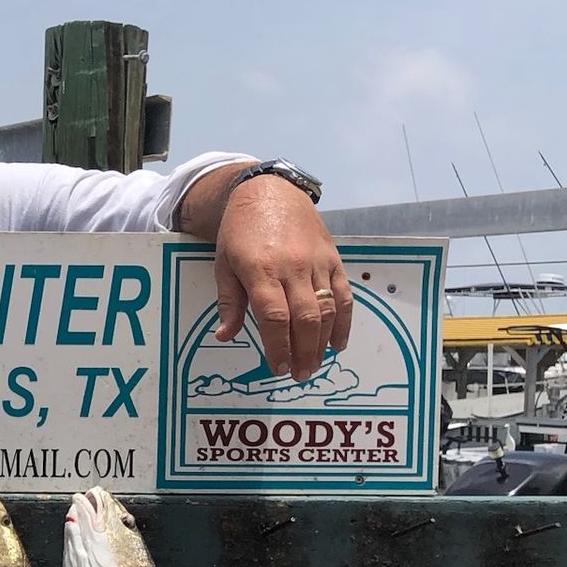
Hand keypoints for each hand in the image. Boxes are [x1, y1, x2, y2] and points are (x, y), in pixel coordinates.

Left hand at [213, 178, 351, 380]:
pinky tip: (338, 342)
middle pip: (304, 317)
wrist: (270, 191)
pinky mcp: (333, 258)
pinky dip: (344, 320)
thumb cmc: (240, 231)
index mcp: (261, 270)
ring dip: (323, 342)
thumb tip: (225, 336)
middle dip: (304, 351)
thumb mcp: (223, 264)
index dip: (278, 346)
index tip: (278, 368)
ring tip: (316, 364)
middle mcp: (292, 267)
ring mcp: (316, 262)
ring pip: (327, 308)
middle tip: (300, 374)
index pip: (274, 317)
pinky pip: (344, 294)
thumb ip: (229, 302)